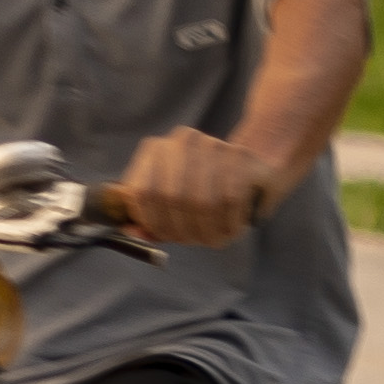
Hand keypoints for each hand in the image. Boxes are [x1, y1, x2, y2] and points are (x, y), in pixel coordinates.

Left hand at [116, 126, 274, 248]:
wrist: (251, 168)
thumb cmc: (205, 192)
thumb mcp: (171, 206)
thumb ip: (150, 221)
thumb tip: (131, 233)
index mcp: (156, 149)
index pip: (143, 191)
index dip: (154, 222)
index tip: (167, 236)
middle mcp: (183, 141)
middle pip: (172, 198)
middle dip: (183, 230)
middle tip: (195, 241)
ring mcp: (213, 145)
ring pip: (202, 202)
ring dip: (208, 231)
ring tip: (214, 237)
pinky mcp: (241, 157)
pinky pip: (230, 201)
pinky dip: (230, 222)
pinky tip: (232, 226)